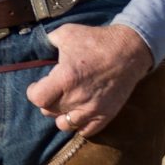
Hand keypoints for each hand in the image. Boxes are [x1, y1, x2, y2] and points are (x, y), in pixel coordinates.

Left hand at [24, 23, 153, 135]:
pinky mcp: (106, 115)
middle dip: (47, 101)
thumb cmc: (97, 40)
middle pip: (48, 111)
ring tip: (65, 103)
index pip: (37, 98)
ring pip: (64, 125)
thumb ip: (47, 43)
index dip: (33, 92)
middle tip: (53, 91)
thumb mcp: (67, 33)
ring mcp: (92, 109)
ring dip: (61, 114)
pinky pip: (86, 131)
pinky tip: (80, 112)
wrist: (130, 49)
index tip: (37, 86)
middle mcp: (77, 97)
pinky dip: (80, 124)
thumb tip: (35, 49)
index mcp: (65, 77)